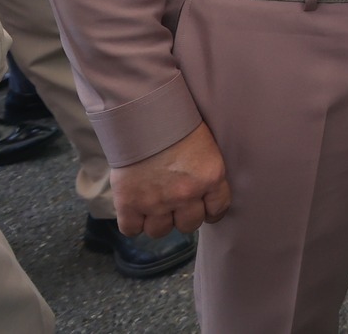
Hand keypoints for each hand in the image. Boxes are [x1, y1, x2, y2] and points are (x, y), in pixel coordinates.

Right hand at [112, 121, 230, 237]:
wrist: (143, 115)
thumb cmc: (177, 125)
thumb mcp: (206, 147)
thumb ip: (207, 173)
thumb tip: (207, 194)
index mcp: (211, 177)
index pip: (218, 209)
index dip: (210, 211)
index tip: (205, 208)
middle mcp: (186, 194)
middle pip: (189, 225)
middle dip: (184, 216)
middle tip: (177, 204)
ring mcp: (156, 201)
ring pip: (160, 231)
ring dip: (158, 221)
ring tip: (155, 206)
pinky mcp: (129, 204)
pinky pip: (132, 229)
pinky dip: (133, 223)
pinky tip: (136, 210)